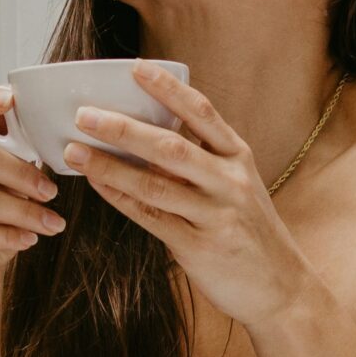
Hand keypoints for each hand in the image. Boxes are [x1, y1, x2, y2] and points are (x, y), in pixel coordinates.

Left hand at [62, 62, 313, 325]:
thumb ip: (203, 160)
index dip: (168, 89)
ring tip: (73, 150)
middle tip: (84, 114)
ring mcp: (215, 215)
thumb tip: (147, 132)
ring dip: (109, 166)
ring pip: (154, 184)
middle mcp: (229, 182)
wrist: (282, 289)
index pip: (202, 113)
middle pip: (170, 147)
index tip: (135, 67)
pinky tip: (96, 184)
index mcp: (238, 158)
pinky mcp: (199, 246)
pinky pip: (151, 218)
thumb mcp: (238, 186)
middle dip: (123, 128)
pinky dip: (120, 198)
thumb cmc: (250, 232)